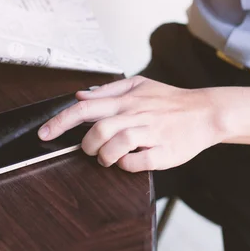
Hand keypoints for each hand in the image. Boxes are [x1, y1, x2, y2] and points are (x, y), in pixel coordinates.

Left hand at [37, 76, 224, 172]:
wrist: (206, 112)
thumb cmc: (170, 100)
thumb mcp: (140, 85)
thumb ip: (109, 91)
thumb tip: (80, 95)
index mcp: (127, 100)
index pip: (85, 109)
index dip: (60, 122)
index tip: (43, 133)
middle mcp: (136, 115)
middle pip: (98, 131)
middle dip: (86, 145)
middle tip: (89, 149)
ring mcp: (151, 134)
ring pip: (116, 146)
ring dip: (104, 157)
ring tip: (107, 158)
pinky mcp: (164, 152)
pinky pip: (137, 163)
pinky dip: (125, 166)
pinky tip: (127, 162)